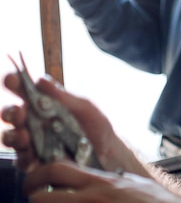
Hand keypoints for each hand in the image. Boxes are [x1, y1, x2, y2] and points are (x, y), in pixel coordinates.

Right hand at [1, 72, 147, 176]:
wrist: (107, 153)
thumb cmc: (96, 125)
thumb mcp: (84, 107)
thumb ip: (63, 97)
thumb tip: (41, 80)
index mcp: (45, 103)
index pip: (24, 90)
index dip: (14, 83)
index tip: (11, 79)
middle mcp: (35, 121)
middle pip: (12, 114)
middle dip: (11, 112)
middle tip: (18, 112)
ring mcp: (34, 142)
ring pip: (12, 137)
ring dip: (14, 135)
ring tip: (24, 135)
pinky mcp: (36, 163)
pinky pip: (23, 161)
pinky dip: (24, 156)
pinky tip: (32, 154)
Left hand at [24, 161, 180, 202]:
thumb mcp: (130, 183)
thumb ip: (109, 181)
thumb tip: (92, 180)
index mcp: (101, 181)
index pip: (57, 169)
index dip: (38, 175)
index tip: (34, 180)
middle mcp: (93, 196)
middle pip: (43, 195)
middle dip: (33, 195)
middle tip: (33, 196)